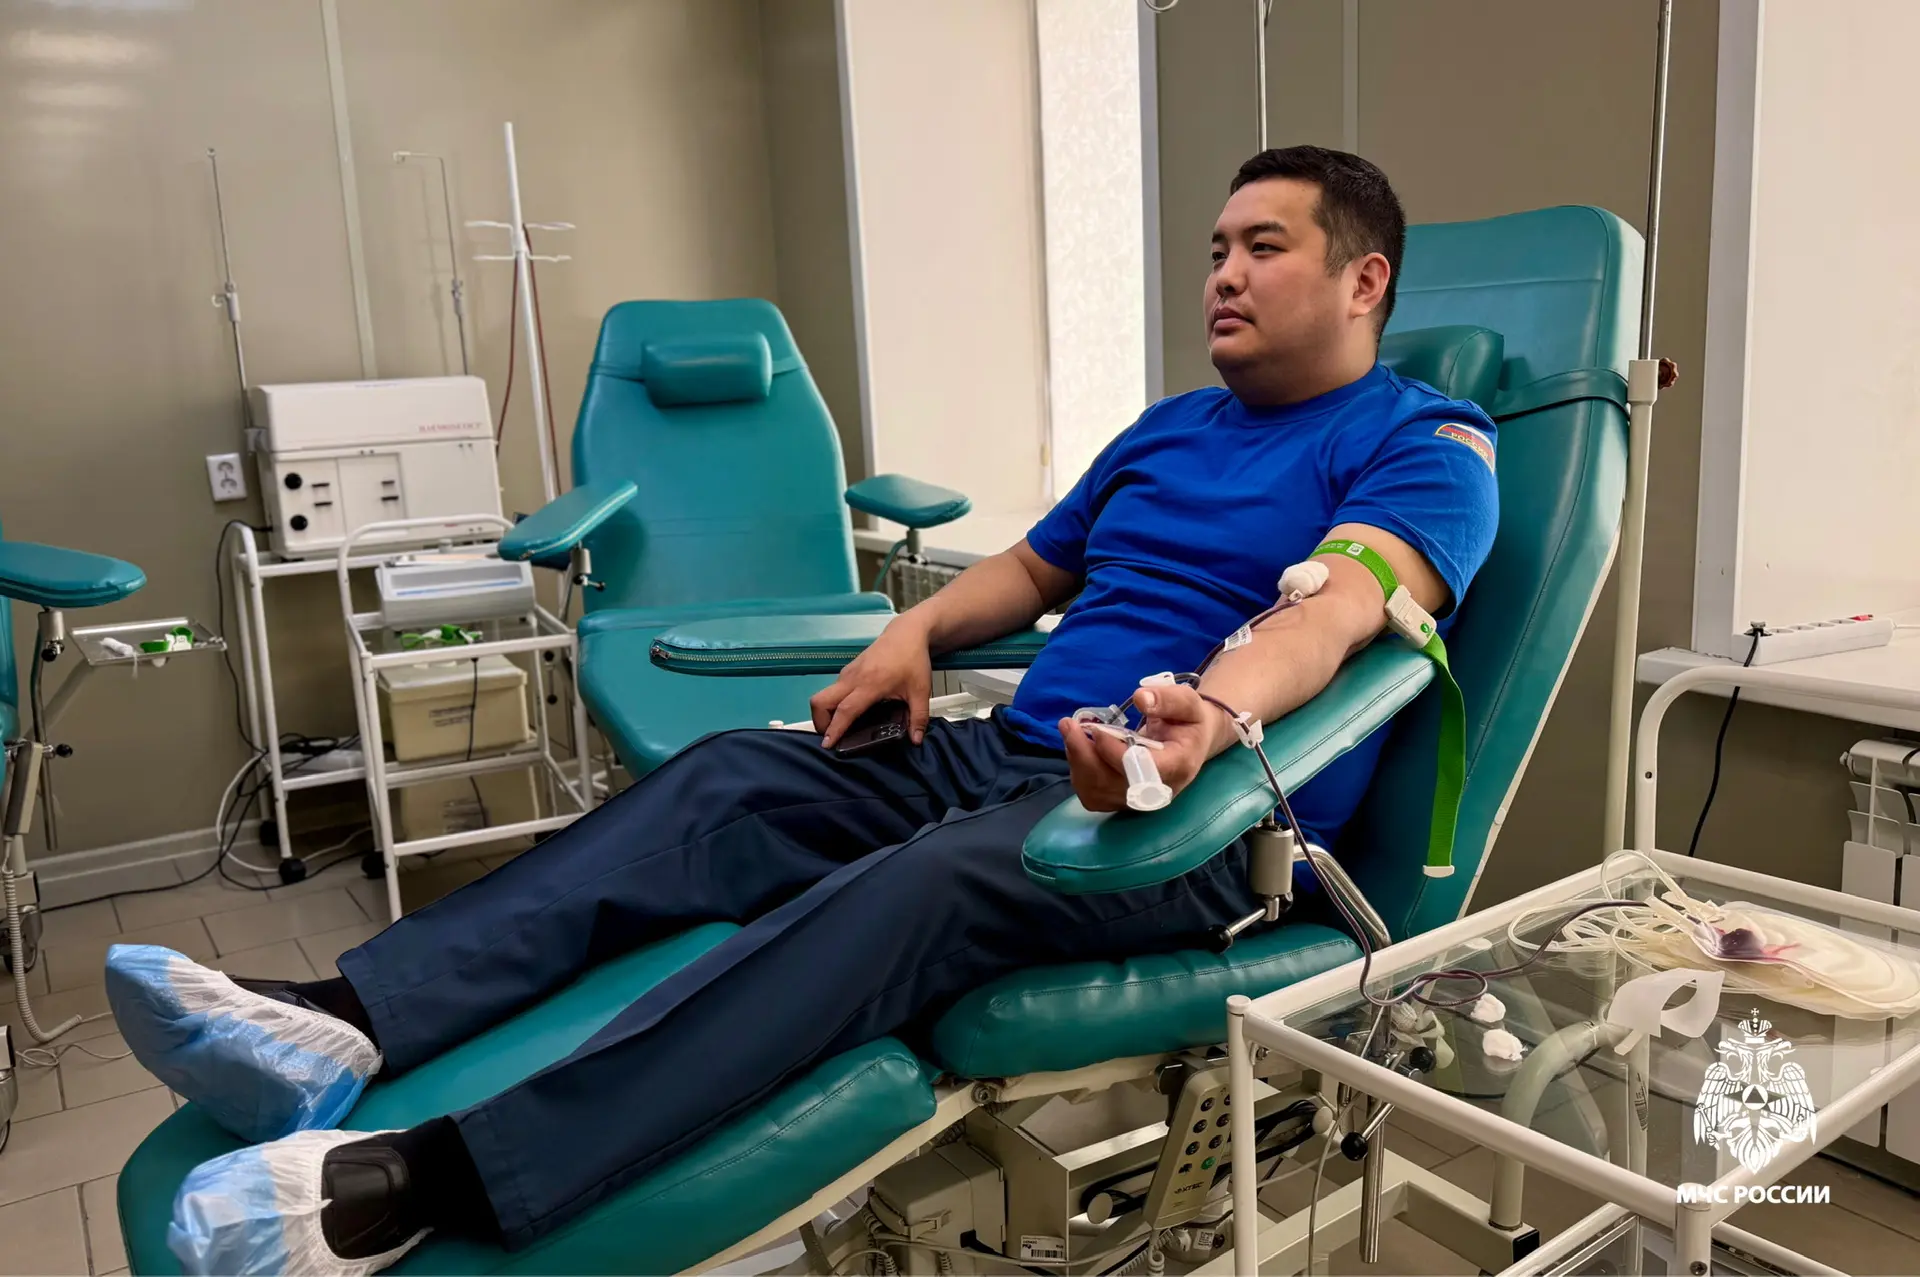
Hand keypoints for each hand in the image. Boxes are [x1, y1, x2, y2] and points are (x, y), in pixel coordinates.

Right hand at [811, 614, 934, 747]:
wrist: (907, 633)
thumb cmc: (912, 658)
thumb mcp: (920, 691)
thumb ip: (918, 717)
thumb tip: (916, 740)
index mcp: (870, 684)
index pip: (845, 710)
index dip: (834, 728)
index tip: (828, 744)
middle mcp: (853, 678)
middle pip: (820, 701)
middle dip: (819, 722)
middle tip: (831, 736)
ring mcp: (848, 672)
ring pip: (824, 695)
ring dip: (825, 713)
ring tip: (840, 727)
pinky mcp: (848, 670)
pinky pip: (832, 689)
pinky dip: (833, 703)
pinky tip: (849, 711)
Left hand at [1058, 683, 1233, 812]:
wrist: (1189, 743)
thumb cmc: (1188, 721)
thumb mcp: (1188, 702)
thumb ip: (1168, 699)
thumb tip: (1140, 699)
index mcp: (1179, 766)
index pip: (1143, 769)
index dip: (1115, 752)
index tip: (1098, 728)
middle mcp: (1158, 791)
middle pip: (1113, 784)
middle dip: (1085, 754)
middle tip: (1069, 724)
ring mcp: (1138, 800)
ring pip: (1098, 792)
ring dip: (1078, 761)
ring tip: (1071, 731)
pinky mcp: (1122, 801)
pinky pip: (1093, 795)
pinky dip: (1079, 772)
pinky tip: (1079, 749)